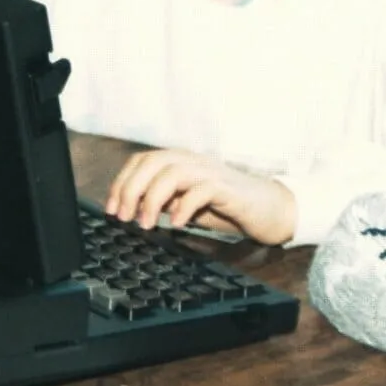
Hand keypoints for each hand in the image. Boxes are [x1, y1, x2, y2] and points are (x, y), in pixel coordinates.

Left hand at [105, 149, 297, 245]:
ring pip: (173, 172)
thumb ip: (165, 202)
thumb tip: (132, 210)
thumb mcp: (188, 204)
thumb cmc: (229, 207)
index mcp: (181, 162)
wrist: (273, 210)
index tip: (112, 209)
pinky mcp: (229, 189)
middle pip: (152, 163)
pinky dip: (184, 206)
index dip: (121, 182)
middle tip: (124, 217)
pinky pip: (202, 190)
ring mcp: (211, 172)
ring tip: (147, 224)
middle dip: (131, 190)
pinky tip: (178, 223)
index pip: (142, 161)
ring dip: (153, 199)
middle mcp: (194, 161)